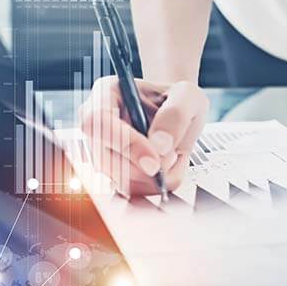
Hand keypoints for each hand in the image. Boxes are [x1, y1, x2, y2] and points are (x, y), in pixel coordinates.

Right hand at [79, 77, 208, 195]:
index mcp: (107, 94)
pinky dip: (155, 185)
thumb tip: (159, 145)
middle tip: (170, 158)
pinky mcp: (115, 173)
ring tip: (172, 156)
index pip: (99, 122)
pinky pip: (132, 190)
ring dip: (152, 178)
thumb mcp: (187, 95)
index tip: (154, 161)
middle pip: (103, 159)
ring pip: (118, 180)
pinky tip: (167, 167)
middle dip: (142, 169)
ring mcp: (104, 152)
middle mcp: (99, 125)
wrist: (180, 113)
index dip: (125, 145)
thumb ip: (176, 115)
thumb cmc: (178, 99)